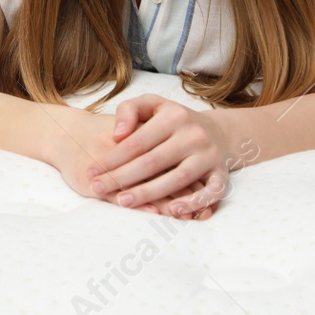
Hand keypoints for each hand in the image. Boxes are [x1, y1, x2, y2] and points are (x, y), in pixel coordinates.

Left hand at [46, 106, 216, 219]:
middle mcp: (193, 135)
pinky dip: (193, 202)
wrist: (219, 131)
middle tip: (98, 189)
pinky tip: (172, 210)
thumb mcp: (152, 104)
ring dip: (150, 193)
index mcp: (174, 116)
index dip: (113, 158)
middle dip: (123, 178)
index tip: (92, 171)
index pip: (138, 141)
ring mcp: (209, 156)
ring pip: (178, 178)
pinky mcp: (222, 174)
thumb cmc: (174, 120)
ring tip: (124, 202)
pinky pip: (212, 192)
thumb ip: (130, 110)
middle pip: (153, 161)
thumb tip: (116, 134)